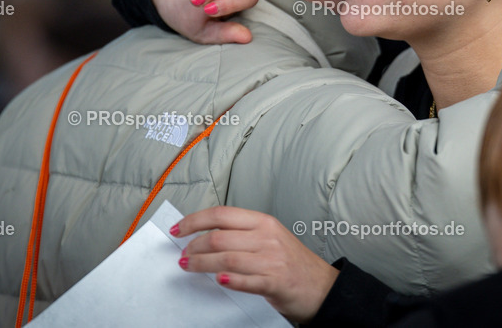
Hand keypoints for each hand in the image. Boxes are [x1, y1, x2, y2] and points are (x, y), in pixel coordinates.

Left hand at [172, 206, 338, 322]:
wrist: (322, 286)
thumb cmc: (292, 262)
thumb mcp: (270, 238)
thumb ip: (242, 234)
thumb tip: (206, 234)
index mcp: (263, 222)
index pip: (221, 215)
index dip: (195, 220)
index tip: (179, 229)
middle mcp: (267, 238)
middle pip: (219, 238)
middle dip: (194, 246)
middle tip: (183, 254)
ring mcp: (272, 260)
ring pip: (227, 259)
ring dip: (202, 263)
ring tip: (189, 266)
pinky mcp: (276, 282)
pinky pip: (248, 281)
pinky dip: (231, 280)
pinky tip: (219, 280)